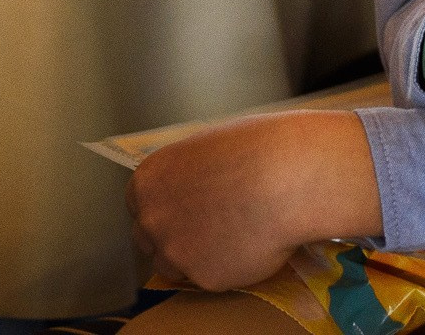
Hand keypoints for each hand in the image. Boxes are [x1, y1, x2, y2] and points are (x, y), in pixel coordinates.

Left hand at [128, 111, 380, 290]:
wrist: (285, 178)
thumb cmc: (256, 149)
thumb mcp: (208, 147)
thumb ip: (189, 173)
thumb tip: (196, 185)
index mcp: (149, 180)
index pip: (139, 205)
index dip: (163, 208)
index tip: (182, 210)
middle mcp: (152, 218)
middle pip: (147, 239)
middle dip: (171, 236)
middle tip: (205, 229)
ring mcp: (175, 251)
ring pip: (173, 265)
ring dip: (194, 257)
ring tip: (233, 237)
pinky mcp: (203, 278)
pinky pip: (209, 278)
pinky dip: (226, 268)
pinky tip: (250, 246)